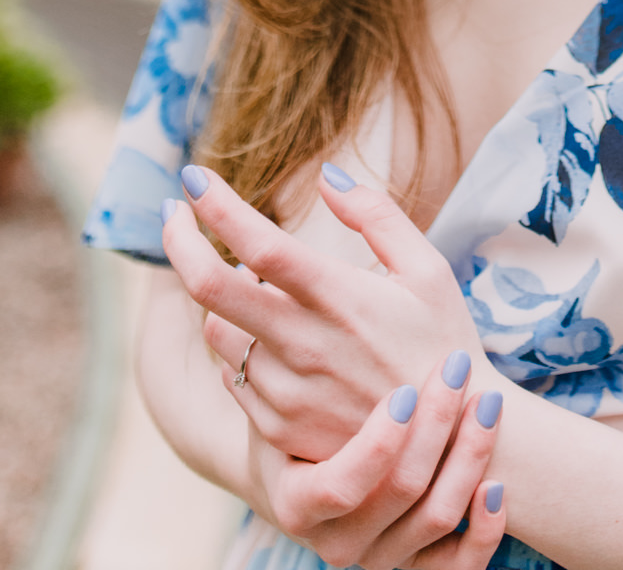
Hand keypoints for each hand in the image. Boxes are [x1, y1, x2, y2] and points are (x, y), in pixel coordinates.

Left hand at [161, 163, 485, 460]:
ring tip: (244, 275)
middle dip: (179, 240)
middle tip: (173, 212)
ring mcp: (288, 392)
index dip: (215, 204)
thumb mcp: (428, 269)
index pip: (258, 242)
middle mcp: (305, 345)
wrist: (449, 446)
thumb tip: (326, 175)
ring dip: (218, 294)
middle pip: (210, 288)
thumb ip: (377, 215)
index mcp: (341, 297)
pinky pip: (232, 375)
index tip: (193, 177)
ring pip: (217, 332)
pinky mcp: (280, 427)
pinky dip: (235, 342)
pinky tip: (261, 328)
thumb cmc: (443, 343)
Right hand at [232, 349, 506, 569]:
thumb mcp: (270, 397)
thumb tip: (216, 307)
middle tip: (458, 370)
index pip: (342, 485)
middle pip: (401, 493)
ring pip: (437, 519)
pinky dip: (484, 533)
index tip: (404, 393)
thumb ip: (252, 353)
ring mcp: (381, 559)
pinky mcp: (419, 569)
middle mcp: (337, 541)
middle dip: (437, 428)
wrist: (315, 478)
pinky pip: (460, 567)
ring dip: (469, 458)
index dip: (376, 444)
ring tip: (487, 401)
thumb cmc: (294, 422)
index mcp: (299, 500)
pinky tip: (496, 489)